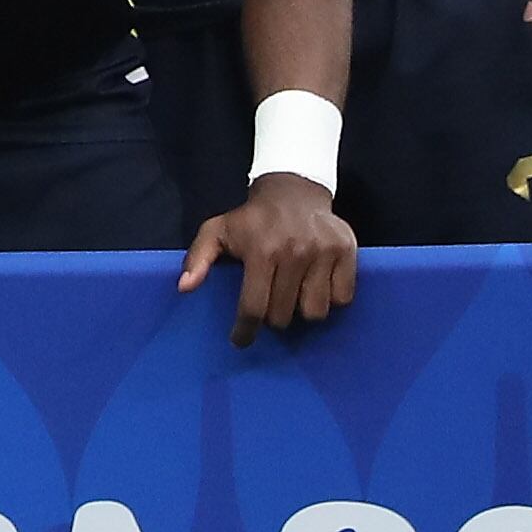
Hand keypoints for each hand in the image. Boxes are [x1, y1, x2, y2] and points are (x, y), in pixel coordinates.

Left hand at [181, 174, 358, 345]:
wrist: (293, 191)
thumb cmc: (251, 218)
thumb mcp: (216, 231)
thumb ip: (197, 258)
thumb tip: (185, 287)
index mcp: (261, 251)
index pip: (254, 306)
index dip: (245, 330)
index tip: (240, 340)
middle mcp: (294, 253)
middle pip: (284, 314)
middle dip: (273, 319)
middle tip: (268, 308)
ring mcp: (323, 253)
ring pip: (316, 311)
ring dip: (302, 312)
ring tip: (292, 298)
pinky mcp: (346, 252)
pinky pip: (343, 297)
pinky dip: (330, 300)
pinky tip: (315, 287)